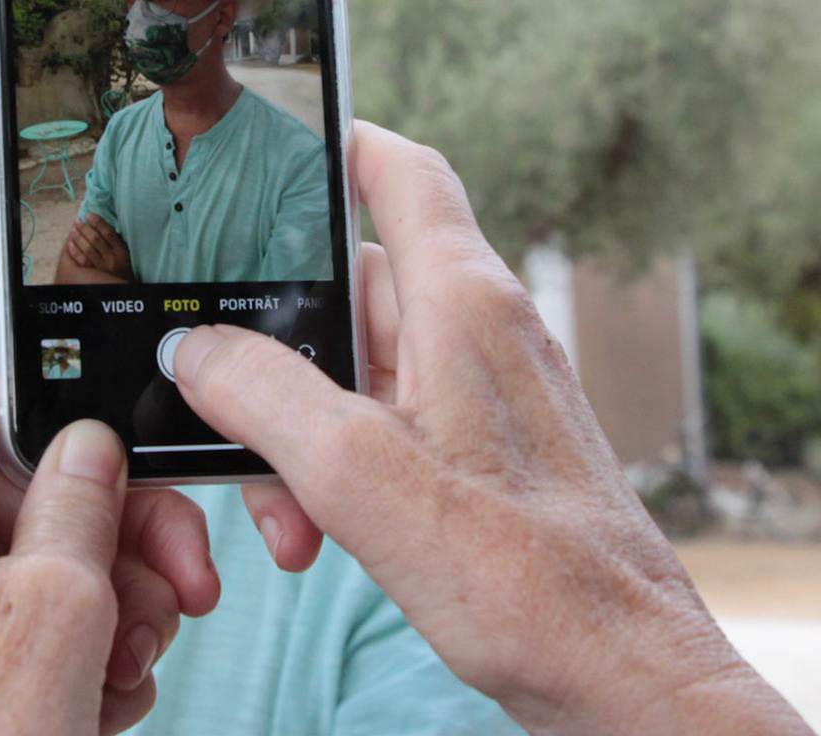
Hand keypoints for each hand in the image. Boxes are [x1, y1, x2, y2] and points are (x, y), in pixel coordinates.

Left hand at [0, 361, 218, 734]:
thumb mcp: (60, 605)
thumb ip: (78, 503)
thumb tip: (86, 442)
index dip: (51, 408)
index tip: (120, 458)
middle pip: (23, 486)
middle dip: (113, 532)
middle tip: (178, 586)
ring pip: (29, 563)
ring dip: (104, 605)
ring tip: (128, 670)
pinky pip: (7, 628)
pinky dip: (64, 654)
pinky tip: (97, 705)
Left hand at [66, 213, 133, 280]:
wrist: (124, 287)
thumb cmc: (123, 265)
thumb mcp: (125, 252)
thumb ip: (116, 239)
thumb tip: (102, 223)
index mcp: (121, 250)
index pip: (108, 232)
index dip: (97, 222)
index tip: (88, 215)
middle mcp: (112, 259)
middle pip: (95, 239)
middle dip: (84, 228)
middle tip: (77, 220)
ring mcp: (102, 267)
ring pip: (88, 249)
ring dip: (78, 237)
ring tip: (73, 229)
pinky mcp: (94, 274)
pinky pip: (82, 261)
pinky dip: (75, 251)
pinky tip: (70, 243)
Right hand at [174, 122, 805, 735]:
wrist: (624, 677)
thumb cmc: (529, 581)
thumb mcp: (360, 478)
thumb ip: (265, 398)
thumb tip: (196, 350)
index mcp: (465, 304)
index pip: (402, 174)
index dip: (339, 143)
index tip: (277, 144)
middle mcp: (484, 333)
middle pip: (357, 287)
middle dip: (279, 347)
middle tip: (223, 402)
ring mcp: (490, 395)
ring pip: (366, 370)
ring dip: (303, 428)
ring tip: (280, 509)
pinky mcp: (493, 454)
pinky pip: (394, 425)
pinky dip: (344, 463)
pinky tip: (319, 529)